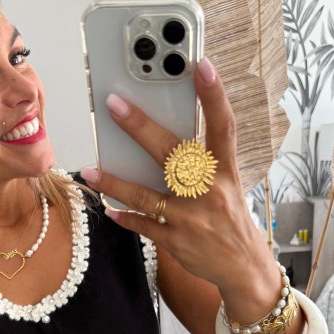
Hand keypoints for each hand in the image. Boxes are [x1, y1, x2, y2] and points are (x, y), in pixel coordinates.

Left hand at [79, 57, 274, 297]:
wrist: (244, 267)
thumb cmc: (230, 219)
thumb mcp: (228, 186)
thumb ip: (203, 163)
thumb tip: (163, 138)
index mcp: (225, 172)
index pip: (223, 127)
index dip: (214, 96)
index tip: (202, 66)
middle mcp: (209, 191)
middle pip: (172, 153)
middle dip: (141, 128)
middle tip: (115, 105)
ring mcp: (190, 218)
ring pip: (146, 195)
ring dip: (114, 182)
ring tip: (89, 170)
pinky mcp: (176, 241)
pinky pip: (143, 226)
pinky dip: (125, 218)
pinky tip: (109, 209)